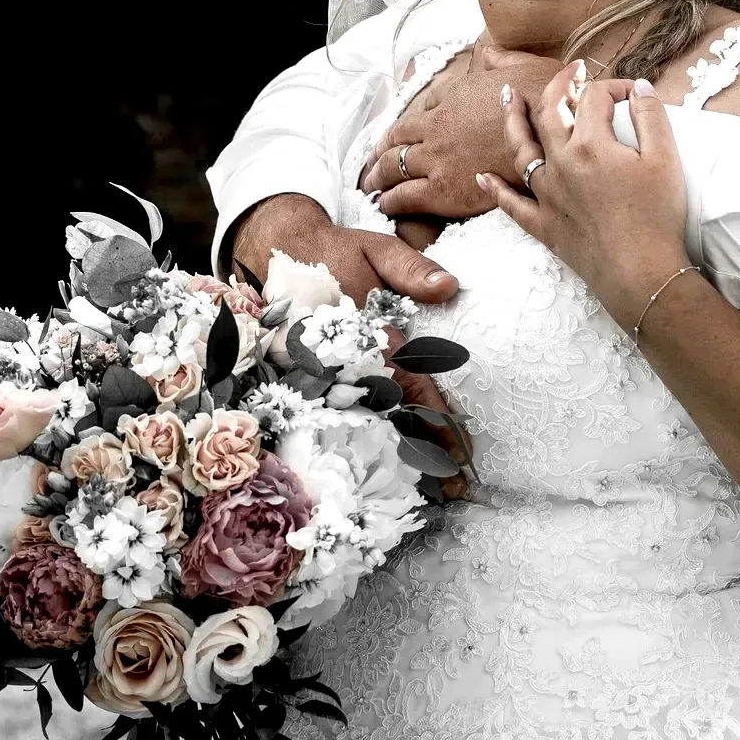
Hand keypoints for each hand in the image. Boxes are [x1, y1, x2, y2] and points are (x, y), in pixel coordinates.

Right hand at [228, 196, 470, 497]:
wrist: (276, 250)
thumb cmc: (337, 250)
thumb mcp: (377, 249)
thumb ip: (412, 270)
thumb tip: (449, 287)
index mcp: (367, 334)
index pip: (412, 386)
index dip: (438, 422)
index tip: (463, 454)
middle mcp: (343, 361)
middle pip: (388, 418)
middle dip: (420, 453)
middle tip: (452, 489)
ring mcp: (320, 373)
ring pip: (361, 422)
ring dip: (393, 456)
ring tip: (426, 490)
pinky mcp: (303, 377)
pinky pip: (336, 415)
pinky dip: (360, 441)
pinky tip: (379, 466)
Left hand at [361, 48, 564, 221]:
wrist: (551, 128)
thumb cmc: (540, 96)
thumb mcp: (514, 65)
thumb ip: (494, 61)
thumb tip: (486, 54)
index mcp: (449, 104)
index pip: (410, 120)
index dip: (394, 133)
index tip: (388, 141)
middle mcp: (435, 132)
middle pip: (393, 145)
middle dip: (378, 157)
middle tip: (369, 167)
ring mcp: (437, 161)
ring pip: (393, 170)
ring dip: (377, 179)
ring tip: (370, 188)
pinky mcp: (446, 191)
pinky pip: (406, 197)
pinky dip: (390, 202)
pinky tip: (384, 206)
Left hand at [481, 62, 689, 329]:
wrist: (641, 274)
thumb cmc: (657, 218)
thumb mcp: (666, 159)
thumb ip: (651, 116)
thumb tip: (637, 87)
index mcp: (590, 144)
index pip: (594, 98)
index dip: (614, 88)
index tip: (633, 95)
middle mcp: (561, 164)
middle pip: (550, 113)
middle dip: (560, 86)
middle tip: (570, 71)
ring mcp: (548, 195)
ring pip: (522, 150)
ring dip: (514, 121)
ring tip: (509, 98)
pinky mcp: (545, 225)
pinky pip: (512, 204)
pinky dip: (497, 189)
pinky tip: (483, 177)